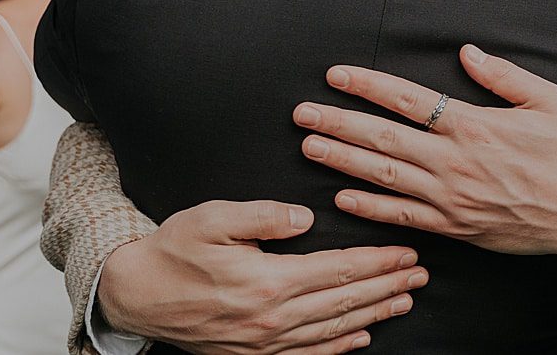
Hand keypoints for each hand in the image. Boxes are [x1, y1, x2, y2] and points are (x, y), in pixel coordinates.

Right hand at [95, 201, 422, 354]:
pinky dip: (339, 345)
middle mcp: (270, 318)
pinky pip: (306, 353)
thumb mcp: (214, 219)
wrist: (134, 293)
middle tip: (422, 274)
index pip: (339, 269)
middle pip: (344, 301)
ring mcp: (262, 342)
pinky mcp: (251, 353)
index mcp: (268, 282)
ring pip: (332, 328)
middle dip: (387, 286)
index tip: (408, 252)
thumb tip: (306, 217)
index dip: (378, 261)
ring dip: (373, 313)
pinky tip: (361, 336)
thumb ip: (263, 215)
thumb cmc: (174, 250)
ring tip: (405, 300)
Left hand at [300, 46, 556, 267]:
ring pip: (383, 175)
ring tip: (309, 147)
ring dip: (342, 160)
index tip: (337, 76)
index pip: (409, 100)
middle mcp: (455, 161)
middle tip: (303, 112)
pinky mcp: (451, 226)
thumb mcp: (548, 100)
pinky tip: (341, 195)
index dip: (369, 86)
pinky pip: (401, 215)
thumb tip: (467, 53)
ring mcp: (449, 197)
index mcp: (475, 125)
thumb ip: (504, 75)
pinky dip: (368, 206)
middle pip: (384, 137)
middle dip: (338, 123)